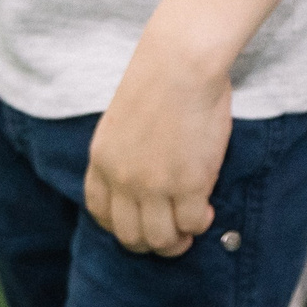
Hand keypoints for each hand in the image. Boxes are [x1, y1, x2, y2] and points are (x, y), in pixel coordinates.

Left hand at [85, 41, 230, 255]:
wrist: (181, 63)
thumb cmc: (161, 79)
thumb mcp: (122, 121)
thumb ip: (125, 153)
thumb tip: (143, 176)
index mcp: (102, 161)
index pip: (100, 213)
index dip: (120, 227)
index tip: (139, 224)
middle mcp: (123, 180)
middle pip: (129, 236)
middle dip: (150, 243)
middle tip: (171, 235)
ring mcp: (154, 185)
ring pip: (160, 239)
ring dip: (176, 241)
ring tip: (191, 227)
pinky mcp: (188, 184)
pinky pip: (191, 223)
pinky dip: (200, 223)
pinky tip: (206, 209)